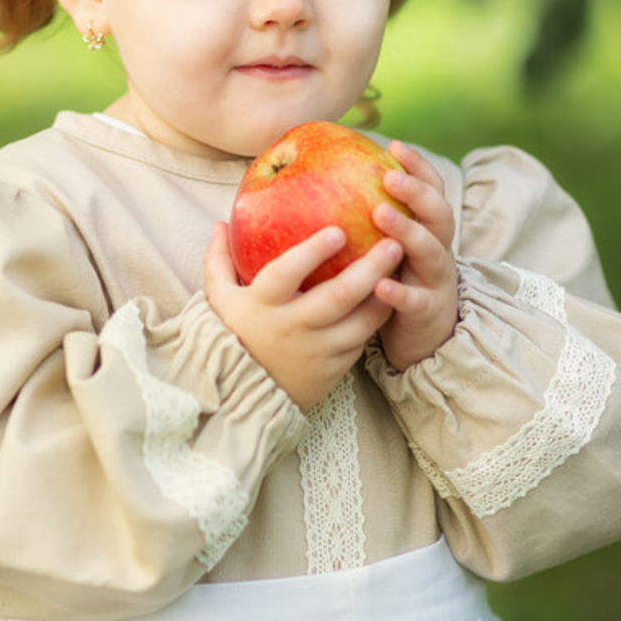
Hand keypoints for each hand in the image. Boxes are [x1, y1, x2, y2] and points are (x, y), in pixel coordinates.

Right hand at [204, 221, 401, 409]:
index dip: (312, 253)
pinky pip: (361, 341)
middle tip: (393, 242)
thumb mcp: (219, 300)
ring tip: (401, 265)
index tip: (338, 231)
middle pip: (337, 296)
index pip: (286, 274)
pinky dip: (377, 318)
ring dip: (384, 293)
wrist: (242, 397)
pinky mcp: (332, 370)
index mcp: (262, 305)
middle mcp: (291, 328)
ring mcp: (315, 352)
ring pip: (359, 322)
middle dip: (369, 267)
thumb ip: (219, 262)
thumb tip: (219, 224)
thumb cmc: (233, 336)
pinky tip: (391, 294)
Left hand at [370, 141, 458, 370]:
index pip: (432, 190)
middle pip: (438, 214)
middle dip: (416, 192)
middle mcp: (438, 249)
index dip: (418, 167)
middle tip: (387, 177)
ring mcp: (436, 280)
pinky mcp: (428, 312)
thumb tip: (328, 178)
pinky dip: (399, 292)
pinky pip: (416, 300)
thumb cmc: (398, 282)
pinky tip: (379, 284)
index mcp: (429, 230)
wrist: (426, 339)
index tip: (394, 145)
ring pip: (431, 251)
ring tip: (380, 215)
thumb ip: (371, 219)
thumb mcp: (388, 248)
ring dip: (408, 231)